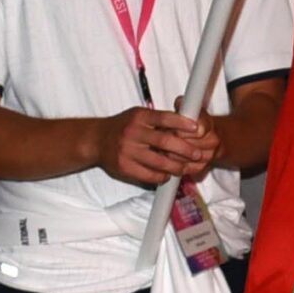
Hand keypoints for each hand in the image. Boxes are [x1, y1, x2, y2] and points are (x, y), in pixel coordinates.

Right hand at [97, 107, 219, 187]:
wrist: (97, 140)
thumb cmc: (123, 127)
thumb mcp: (139, 115)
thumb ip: (159, 120)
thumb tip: (186, 124)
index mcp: (139, 117)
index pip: (165, 118)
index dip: (182, 123)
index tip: (196, 127)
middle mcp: (133, 133)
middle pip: (165, 142)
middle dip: (185, 149)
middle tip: (197, 154)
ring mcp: (128, 151)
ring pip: (159, 162)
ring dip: (176, 167)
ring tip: (185, 167)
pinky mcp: (125, 167)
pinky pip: (149, 175)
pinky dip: (161, 176)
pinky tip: (167, 174)